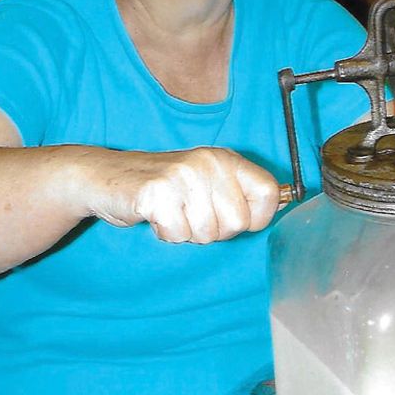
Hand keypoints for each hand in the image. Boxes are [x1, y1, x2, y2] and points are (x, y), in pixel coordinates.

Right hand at [96, 146, 280, 243]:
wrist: (108, 176)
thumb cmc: (165, 186)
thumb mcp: (208, 180)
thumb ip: (240, 193)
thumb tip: (287, 203)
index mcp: (226, 158)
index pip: (270, 194)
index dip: (255, 217)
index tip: (232, 216)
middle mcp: (208, 162)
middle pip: (237, 223)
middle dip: (215, 230)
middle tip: (191, 213)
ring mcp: (182, 176)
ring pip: (207, 233)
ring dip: (188, 232)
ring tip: (172, 211)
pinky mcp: (156, 193)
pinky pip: (178, 235)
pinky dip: (166, 234)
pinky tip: (156, 215)